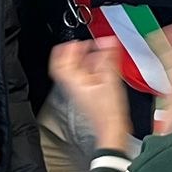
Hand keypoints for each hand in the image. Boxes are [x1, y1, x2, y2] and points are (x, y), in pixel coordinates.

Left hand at [49, 38, 132, 152]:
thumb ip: (108, 58)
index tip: (78, 42)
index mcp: (73, 80)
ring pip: (74, 72)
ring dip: (82, 60)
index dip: (67, 47)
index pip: (60, 60)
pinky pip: (83, 79)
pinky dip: (90, 70)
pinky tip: (100, 68)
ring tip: (93, 53)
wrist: (111, 130)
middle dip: (73, 53)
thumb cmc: (108, 112)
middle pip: (64, 65)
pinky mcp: (87, 96)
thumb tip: (108, 41)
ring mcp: (79, 92)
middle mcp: (73, 86)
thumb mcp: (110, 80)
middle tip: (82, 45)